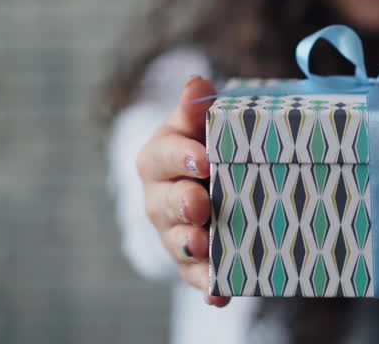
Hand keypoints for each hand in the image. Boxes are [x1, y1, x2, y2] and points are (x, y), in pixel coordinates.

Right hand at [134, 75, 230, 306]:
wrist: (206, 179)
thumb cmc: (205, 144)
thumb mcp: (198, 123)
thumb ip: (197, 108)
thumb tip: (198, 83)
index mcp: (158, 158)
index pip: (162, 155)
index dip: (180, 158)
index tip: (203, 159)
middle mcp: (159, 197)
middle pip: (164, 203)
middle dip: (182, 204)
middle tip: (201, 205)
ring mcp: (172, 231)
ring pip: (176, 241)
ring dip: (190, 245)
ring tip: (206, 245)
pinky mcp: (190, 260)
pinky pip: (195, 275)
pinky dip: (206, 285)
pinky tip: (220, 294)